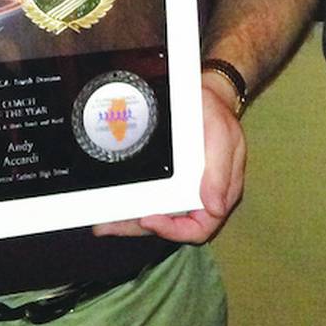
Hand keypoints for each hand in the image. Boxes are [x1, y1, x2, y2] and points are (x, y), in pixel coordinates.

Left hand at [95, 77, 245, 242]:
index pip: (199, 227)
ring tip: (102, 222)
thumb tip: (215, 207)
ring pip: (155, 213)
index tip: (150, 218)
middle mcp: (197, 195)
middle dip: (137, 227)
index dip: (174, 230)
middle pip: (168, 225)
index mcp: (217, 193)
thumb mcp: (223, 134)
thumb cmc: (217, 115)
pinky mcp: (165, 177)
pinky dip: (129, 201)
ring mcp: (180, 187)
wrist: (205, 95)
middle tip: (109, 225)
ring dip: (128, 221)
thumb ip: (220, 170)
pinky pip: (148, 195)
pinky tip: (110, 203)